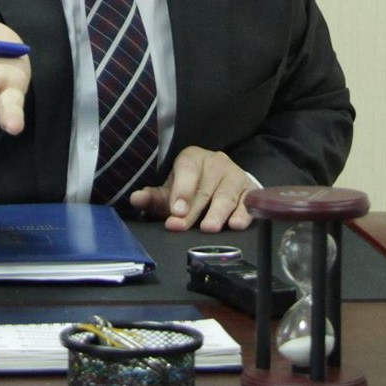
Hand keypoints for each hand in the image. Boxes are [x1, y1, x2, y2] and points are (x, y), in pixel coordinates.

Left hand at [129, 146, 257, 231]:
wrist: (223, 180)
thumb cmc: (192, 186)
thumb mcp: (172, 189)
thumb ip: (154, 197)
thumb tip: (135, 199)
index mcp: (193, 158)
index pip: (187, 170)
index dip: (181, 189)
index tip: (175, 210)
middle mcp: (216, 162)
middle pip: (204, 189)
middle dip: (193, 211)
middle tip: (182, 225)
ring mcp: (235, 175)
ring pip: (226, 195)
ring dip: (217, 213)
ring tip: (209, 227)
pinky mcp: (251, 190)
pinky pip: (248, 203)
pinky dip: (243, 214)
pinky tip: (237, 225)